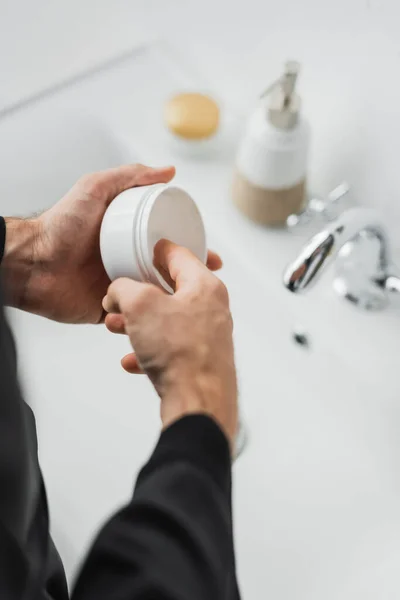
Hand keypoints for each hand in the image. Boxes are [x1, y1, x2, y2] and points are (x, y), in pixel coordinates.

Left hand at [2, 164, 220, 322]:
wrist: (32, 263)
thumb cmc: (59, 224)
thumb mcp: (94, 188)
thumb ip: (128, 176)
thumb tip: (168, 171)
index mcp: (129, 238)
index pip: (169, 244)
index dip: (192, 249)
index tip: (210, 254)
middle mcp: (127, 262)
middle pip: (167, 273)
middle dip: (191, 281)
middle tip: (208, 284)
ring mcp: (119, 287)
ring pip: (155, 298)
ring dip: (174, 303)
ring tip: (191, 305)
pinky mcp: (108, 310)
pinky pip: (134, 319)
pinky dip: (149, 321)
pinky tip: (164, 322)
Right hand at [103, 240, 237, 445]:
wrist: (199, 403)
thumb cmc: (181, 354)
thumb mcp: (140, 306)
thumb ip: (124, 289)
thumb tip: (118, 293)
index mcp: (205, 287)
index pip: (180, 256)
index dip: (158, 250)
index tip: (146, 249)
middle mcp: (212, 310)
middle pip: (171, 292)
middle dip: (139, 296)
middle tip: (120, 299)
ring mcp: (208, 338)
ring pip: (168, 322)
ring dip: (139, 324)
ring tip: (116, 328)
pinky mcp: (201, 363)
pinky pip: (170, 351)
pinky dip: (149, 352)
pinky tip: (132, 361)